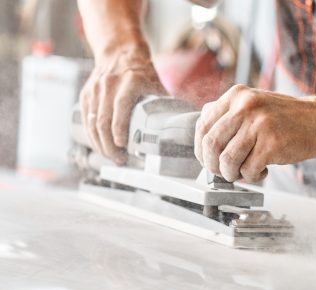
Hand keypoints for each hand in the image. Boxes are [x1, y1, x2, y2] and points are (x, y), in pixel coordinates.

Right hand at [79, 48, 166, 163]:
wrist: (119, 52)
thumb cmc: (142, 72)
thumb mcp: (156, 85)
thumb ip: (163, 105)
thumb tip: (177, 128)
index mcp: (130, 81)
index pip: (120, 107)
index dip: (119, 129)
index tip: (122, 145)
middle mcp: (109, 84)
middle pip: (103, 120)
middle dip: (109, 144)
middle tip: (119, 159)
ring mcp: (95, 89)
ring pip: (92, 122)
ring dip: (100, 143)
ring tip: (111, 156)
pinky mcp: (86, 94)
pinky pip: (85, 119)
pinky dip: (91, 135)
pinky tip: (100, 145)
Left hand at [194, 85, 315, 182]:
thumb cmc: (288, 118)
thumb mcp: (254, 105)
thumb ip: (228, 117)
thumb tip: (204, 141)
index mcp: (236, 96)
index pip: (202, 126)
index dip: (201, 150)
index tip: (209, 160)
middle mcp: (244, 106)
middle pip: (210, 145)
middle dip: (214, 166)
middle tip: (225, 172)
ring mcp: (258, 124)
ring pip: (227, 161)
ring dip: (233, 174)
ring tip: (245, 172)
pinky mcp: (272, 144)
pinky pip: (248, 170)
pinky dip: (252, 177)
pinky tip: (263, 171)